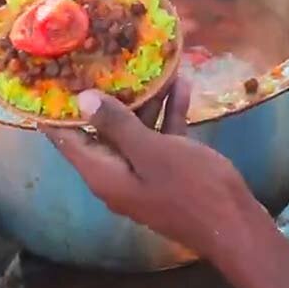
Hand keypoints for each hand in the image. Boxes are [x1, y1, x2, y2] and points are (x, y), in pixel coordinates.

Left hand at [41, 79, 270, 261]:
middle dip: (103, 97)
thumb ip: (116, 125)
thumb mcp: (151, 151)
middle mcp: (116, 175)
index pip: (65, 139)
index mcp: (102, 173)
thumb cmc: (191, 188)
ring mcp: (142, 174)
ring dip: (143, 100)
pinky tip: (181, 83)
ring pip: (134, 131)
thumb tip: (81, 100)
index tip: (52, 78)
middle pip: (100, 131)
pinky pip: (160, 138)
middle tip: (98, 60)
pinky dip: (167, 115)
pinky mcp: (168, 173)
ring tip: (147, 64)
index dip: (56, 111)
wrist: (236, 227)